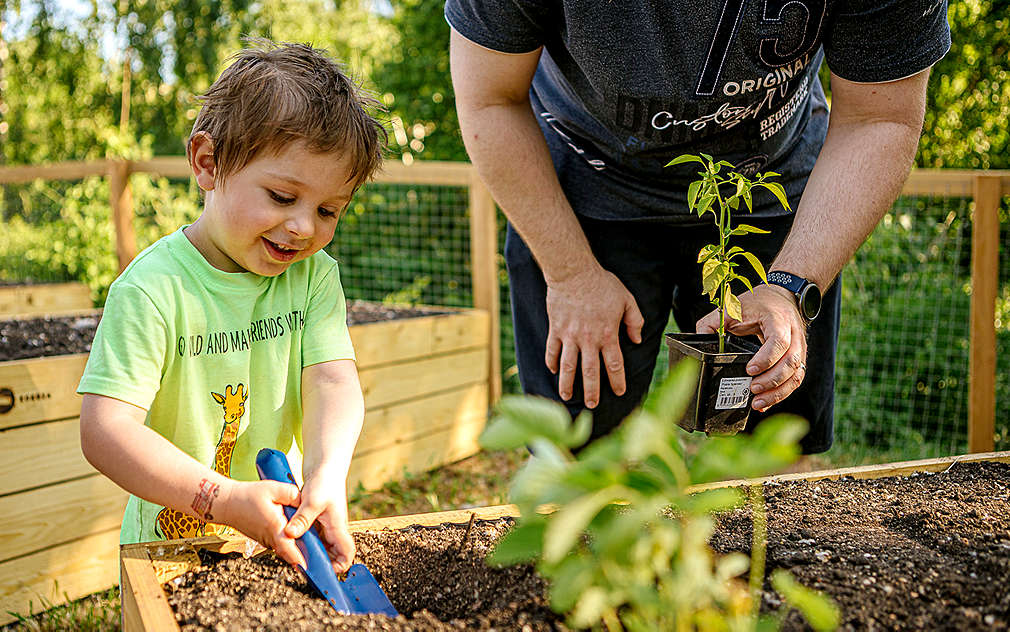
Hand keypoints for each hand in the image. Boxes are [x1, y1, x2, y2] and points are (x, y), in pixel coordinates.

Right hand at [216, 479, 305, 568]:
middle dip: (306, 555)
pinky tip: (299, 536)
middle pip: (292, 553)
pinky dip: (289, 543)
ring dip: (298, 549)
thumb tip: (306, 504)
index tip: (313, 567)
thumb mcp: (274, 488)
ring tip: (313, 547)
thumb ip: (293, 495)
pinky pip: (280, 544)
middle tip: (320, 558)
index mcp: (275, 528)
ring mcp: (267, 542)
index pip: (291, 550)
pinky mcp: (265, 540)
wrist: (228, 503)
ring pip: (286, 549)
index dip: (302, 560)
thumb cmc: (249, 495)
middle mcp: (271, 539)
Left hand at [283, 471, 354, 573]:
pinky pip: (313, 540)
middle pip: (333, 556)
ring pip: (322, 549)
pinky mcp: (318, 523)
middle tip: (303, 566)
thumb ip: (302, 519)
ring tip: (296, 556)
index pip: (347, 554)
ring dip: (311, 554)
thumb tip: (290, 535)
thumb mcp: (312, 500)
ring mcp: (326, 528)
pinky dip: (305, 543)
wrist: (325, 468)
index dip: (339, 567)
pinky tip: (293, 542)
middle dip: (321, 564)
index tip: (322, 572)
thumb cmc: (324, 482)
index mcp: (338, 527)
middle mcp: (334, 530)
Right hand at [545, 265, 643, 408]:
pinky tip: (552, 370)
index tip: (619, 392)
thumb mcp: (626, 299)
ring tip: (567, 397)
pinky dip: (551, 362)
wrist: (573, 272)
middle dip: (591, 391)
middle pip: (589, 372)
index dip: (617, 381)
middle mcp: (588, 339)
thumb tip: (637, 339)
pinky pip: (552, 350)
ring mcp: (569, 336)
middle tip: (592, 405)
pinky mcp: (555, 329)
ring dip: (567, 384)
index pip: (614, 365)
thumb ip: (634, 321)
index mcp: (607, 334)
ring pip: (567, 366)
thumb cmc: (601, 284)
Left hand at [696, 284, 807, 411]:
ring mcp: (800, 348)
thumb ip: (715, 322)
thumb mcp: (734, 306)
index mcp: (778, 319)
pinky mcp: (799, 358)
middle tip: (752, 389)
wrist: (782, 296)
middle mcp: (794, 334)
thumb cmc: (758, 302)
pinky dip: (782, 393)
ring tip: (758, 403)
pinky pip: (796, 379)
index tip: (749, 369)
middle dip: (772, 380)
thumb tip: (700, 339)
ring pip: (797, 374)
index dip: (766, 358)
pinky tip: (766, 403)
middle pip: (791, 361)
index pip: (779, 341)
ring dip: (778, 392)